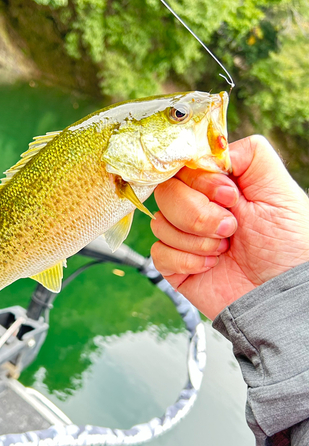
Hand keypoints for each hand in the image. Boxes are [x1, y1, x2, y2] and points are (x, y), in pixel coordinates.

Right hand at [150, 135, 308, 319]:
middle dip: (198, 213)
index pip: (184, 167)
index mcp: (218, 187)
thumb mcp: (279, 192)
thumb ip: (251, 156)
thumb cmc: (287, 247)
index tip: (230, 198)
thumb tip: (213, 148)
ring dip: (195, 239)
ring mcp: (182, 236)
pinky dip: (185, 260)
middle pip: (165, 192)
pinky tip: (209, 266)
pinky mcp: (173, 264)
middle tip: (230, 228)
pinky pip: (158, 252)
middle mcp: (196, 207)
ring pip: (158, 222)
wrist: (280, 296)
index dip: (200, 181)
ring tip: (223, 250)